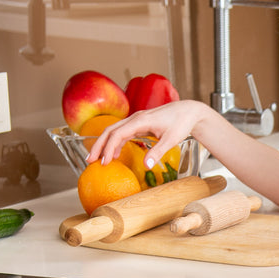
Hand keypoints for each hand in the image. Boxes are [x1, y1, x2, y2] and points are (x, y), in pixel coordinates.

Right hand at [87, 100, 208, 165]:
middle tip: (90, 161)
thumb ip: (157, 152)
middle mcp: (135, 118)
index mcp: (140, 120)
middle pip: (110, 131)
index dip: (108, 148)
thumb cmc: (181, 123)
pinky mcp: (139, 124)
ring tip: (97, 160)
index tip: (104, 162)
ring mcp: (136, 120)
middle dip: (98, 145)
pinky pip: (122, 133)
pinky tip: (113, 155)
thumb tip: (146, 166)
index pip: (117, 134)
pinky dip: (115, 143)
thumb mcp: (171, 139)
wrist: (188, 111)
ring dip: (104, 144)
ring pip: (114, 131)